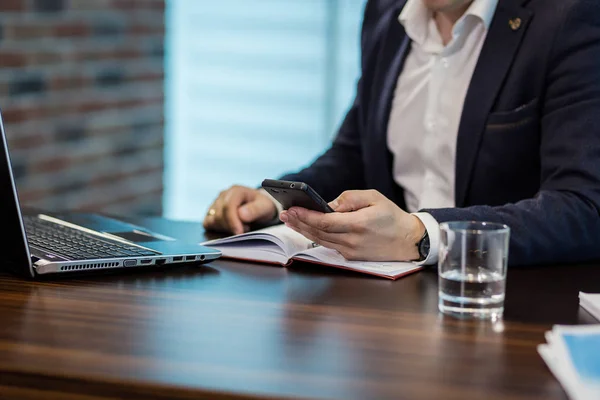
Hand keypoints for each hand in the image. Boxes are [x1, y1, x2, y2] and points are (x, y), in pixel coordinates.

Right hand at [203, 185, 276, 234]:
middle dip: (231, 226)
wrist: (258, 206)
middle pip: (219, 215)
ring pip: (211, 220)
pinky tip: (229, 229)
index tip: (239, 232)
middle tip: (246, 228)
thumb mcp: (265, 207)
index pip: (228, 206)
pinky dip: (217, 229)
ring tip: (239, 227)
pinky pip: (207, 223)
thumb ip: (255, 210)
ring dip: (225, 228)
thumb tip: (241, 214)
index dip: (232, 221)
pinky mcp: (211, 213)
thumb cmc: (262, 206)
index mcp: (236, 191)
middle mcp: (223, 195)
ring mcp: (215, 203)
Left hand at [279, 189, 424, 260]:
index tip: (292, 209)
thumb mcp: (373, 197)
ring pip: (320, 241)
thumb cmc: (391, 217)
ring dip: (303, 230)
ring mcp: (351, 251)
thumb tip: (327, 205)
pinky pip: (329, 246)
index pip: (324, 221)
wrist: (408, 240)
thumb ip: (349, 198)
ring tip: (290, 220)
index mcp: (359, 224)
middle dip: (299, 222)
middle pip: (318, 232)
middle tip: (284, 213)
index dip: (305, 216)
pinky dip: (315, 237)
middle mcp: (352, 241)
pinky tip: (306, 229)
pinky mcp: (351, 257)